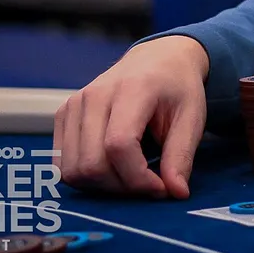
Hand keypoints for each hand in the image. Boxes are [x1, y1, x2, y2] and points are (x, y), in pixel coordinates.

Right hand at [54, 35, 209, 197]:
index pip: (118, 146)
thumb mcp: (191, 116)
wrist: (157, 59)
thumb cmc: (177, 87)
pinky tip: (112, 168)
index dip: (138, 178)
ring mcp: (74, 104)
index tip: (161, 188)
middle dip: (122, 187)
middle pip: (91, 164)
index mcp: (131, 89)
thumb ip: (181, 154)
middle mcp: (94, 95)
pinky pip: (62, 164)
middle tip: (148, 184)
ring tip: (131, 176)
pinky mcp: (63, 115)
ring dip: (102, 186)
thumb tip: (176, 193)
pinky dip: (85, 177)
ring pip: (72, 170)